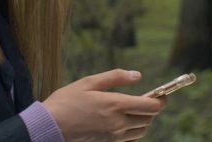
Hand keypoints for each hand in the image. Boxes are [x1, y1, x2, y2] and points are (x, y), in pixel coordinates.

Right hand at [43, 69, 165, 141]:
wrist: (50, 127)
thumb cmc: (66, 101)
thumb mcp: (88, 82)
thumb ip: (115, 77)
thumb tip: (137, 75)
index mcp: (115, 105)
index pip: (151, 106)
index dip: (161, 100)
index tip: (161, 94)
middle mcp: (118, 123)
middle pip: (149, 119)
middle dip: (151, 108)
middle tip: (144, 99)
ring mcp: (114, 137)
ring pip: (141, 131)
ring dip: (142, 120)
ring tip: (132, 110)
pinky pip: (129, 140)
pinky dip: (132, 132)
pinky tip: (122, 123)